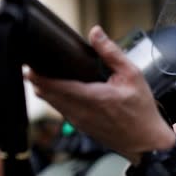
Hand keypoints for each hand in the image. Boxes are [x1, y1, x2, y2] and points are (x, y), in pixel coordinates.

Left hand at [25, 25, 175, 164]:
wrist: (146, 142)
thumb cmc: (141, 111)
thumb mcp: (132, 75)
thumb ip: (111, 53)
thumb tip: (95, 33)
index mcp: (93, 98)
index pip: (57, 86)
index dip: (39, 77)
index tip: (29, 66)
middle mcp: (81, 112)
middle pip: (48, 95)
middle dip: (38, 81)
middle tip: (32, 65)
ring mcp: (79, 122)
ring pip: (53, 104)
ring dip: (45, 90)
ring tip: (40, 75)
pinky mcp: (81, 128)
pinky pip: (62, 111)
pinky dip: (55, 100)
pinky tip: (58, 90)